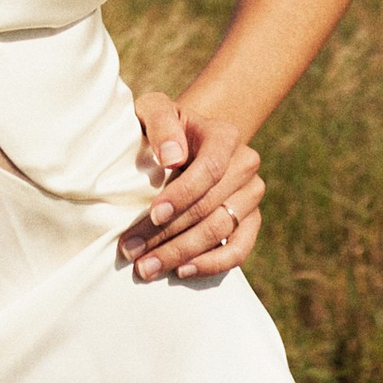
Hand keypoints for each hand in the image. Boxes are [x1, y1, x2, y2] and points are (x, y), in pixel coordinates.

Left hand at [122, 93, 262, 280]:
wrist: (181, 144)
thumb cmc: (161, 128)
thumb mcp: (153, 111)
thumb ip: (160, 123)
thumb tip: (172, 157)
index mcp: (225, 135)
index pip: (209, 169)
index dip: (182, 194)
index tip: (153, 214)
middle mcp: (245, 164)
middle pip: (210, 206)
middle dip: (167, 233)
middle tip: (131, 250)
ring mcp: (251, 195)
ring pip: (220, 231)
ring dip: (181, 253)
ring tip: (146, 266)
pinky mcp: (251, 221)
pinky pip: (240, 249)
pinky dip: (212, 264)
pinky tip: (182, 271)